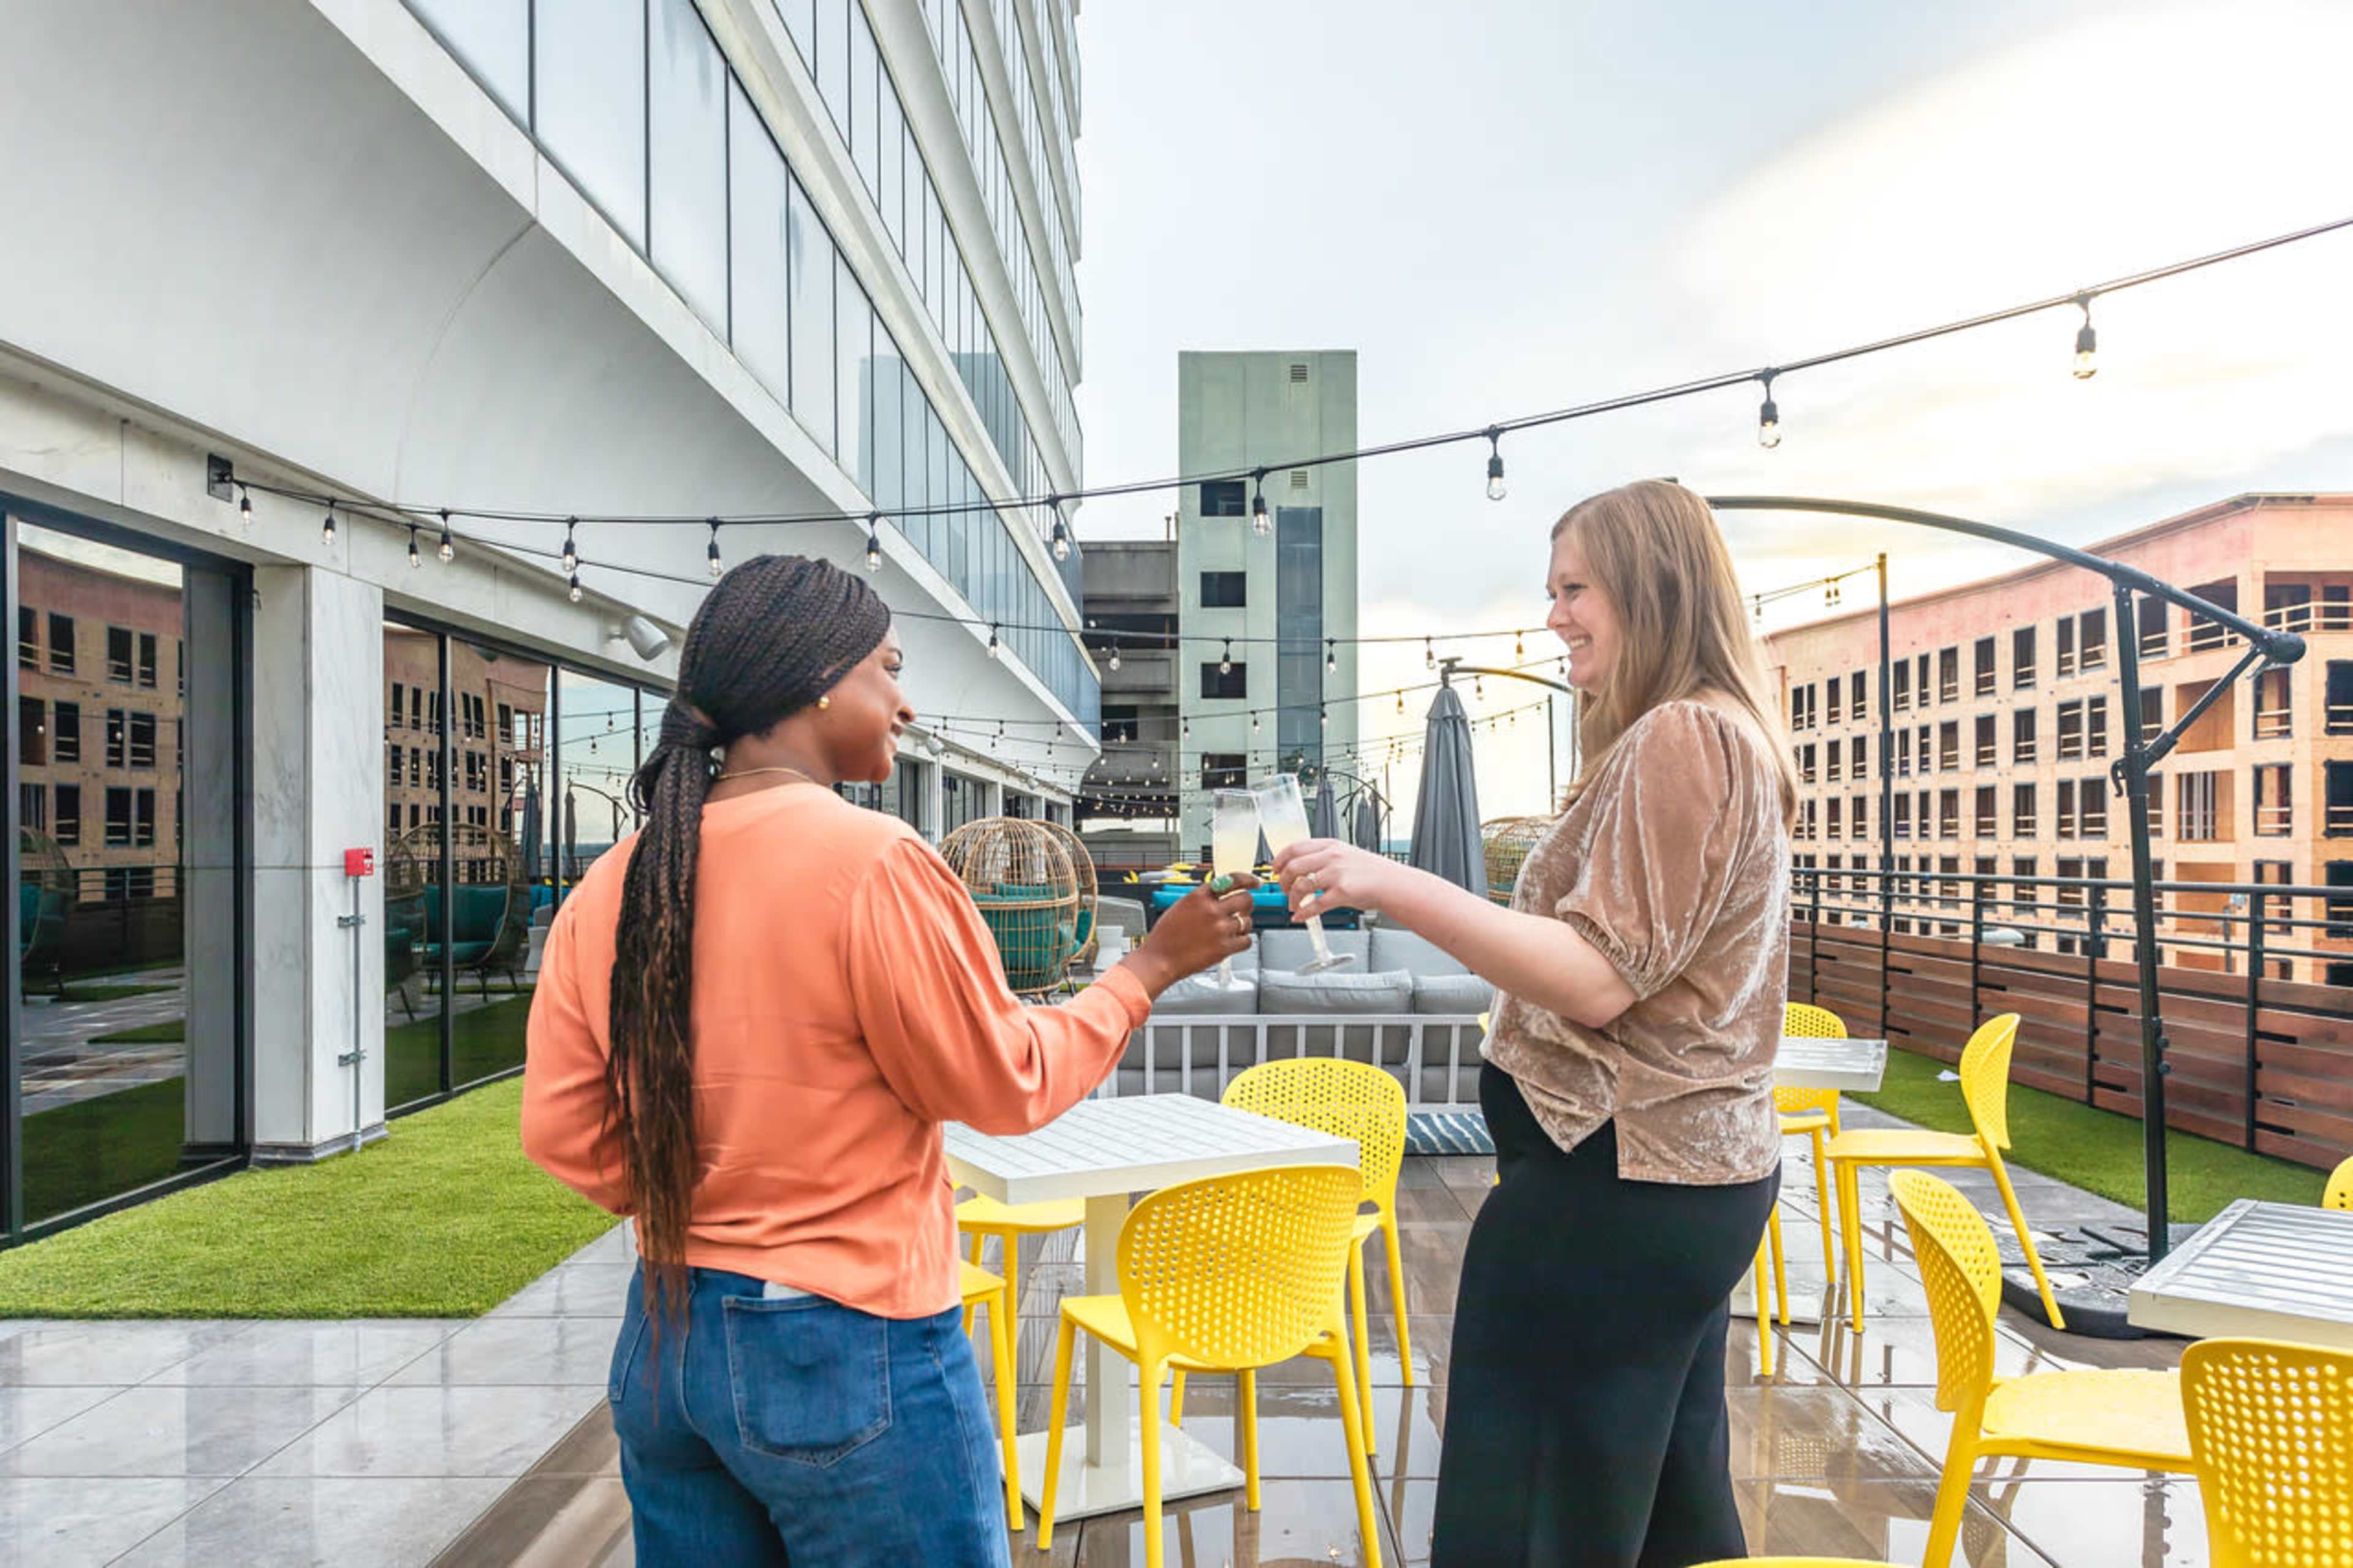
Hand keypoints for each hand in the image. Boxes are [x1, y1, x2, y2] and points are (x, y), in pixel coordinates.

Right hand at [1120, 873, 1259, 996]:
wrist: (1160, 959)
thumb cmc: (1166, 936)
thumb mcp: (1181, 907)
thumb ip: (1202, 900)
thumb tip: (1220, 895)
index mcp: (1199, 897)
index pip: (1232, 880)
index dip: (1248, 880)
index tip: (1254, 882)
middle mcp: (1211, 910)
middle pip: (1245, 900)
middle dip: (1246, 905)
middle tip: (1242, 911)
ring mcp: (1220, 929)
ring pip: (1247, 921)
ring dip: (1243, 925)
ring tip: (1230, 930)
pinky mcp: (1224, 948)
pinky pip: (1247, 940)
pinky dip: (1242, 941)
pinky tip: (1232, 942)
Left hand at [1271, 840, 1400, 918]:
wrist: (1392, 884)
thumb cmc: (1371, 872)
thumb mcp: (1345, 855)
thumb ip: (1323, 858)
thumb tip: (1301, 869)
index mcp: (1330, 846)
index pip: (1294, 848)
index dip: (1280, 860)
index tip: (1275, 869)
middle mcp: (1331, 857)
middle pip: (1293, 867)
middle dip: (1283, 882)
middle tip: (1284, 891)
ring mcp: (1336, 874)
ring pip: (1301, 886)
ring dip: (1292, 899)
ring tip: (1294, 905)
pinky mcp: (1342, 892)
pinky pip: (1315, 905)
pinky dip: (1304, 913)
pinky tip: (1301, 917)